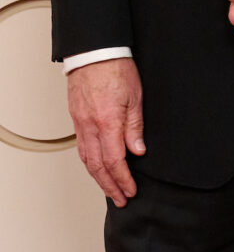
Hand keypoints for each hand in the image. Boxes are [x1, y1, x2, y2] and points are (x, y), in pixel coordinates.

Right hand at [67, 58, 144, 206]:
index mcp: (108, 122)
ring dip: (98, 178)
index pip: (115, 161)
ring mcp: (81, 123)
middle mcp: (90, 126)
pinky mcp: (77, 119)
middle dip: (110, 186)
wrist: (94, 52)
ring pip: (87, 159)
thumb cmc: (116, 68)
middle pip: (98, 166)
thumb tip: (138, 151)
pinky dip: (89, 163)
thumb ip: (135, 127)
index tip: (131, 190)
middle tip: (120, 199)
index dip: (123, 179)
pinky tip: (96, 167)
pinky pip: (82, 147)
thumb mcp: (136, 97)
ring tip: (109, 189)